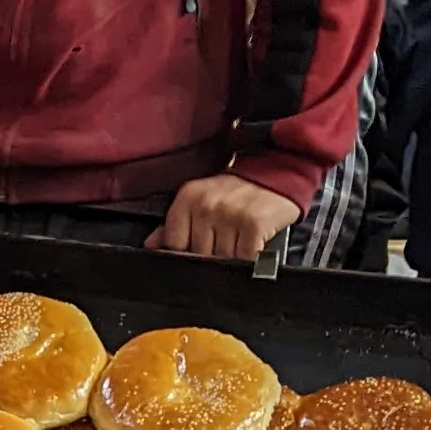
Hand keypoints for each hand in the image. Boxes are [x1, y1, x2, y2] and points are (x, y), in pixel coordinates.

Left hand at [150, 173, 300, 260]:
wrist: (278, 170)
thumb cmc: (237, 191)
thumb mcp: (200, 200)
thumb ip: (174, 224)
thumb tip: (152, 245)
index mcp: (187, 198)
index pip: (174, 244)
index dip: (186, 253)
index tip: (199, 250)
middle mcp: (206, 204)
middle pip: (199, 255)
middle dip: (212, 256)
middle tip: (225, 242)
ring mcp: (230, 214)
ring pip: (222, 259)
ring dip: (232, 258)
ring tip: (240, 241)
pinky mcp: (254, 224)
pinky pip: (244, 258)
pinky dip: (250, 257)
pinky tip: (253, 245)